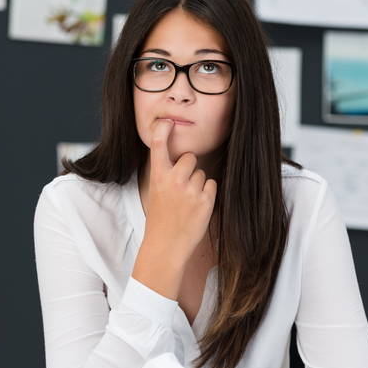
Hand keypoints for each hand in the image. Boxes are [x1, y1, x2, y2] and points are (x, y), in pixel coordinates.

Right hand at [131, 120, 216, 299]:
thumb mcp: (156, 192)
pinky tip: (196, 207)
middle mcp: (173, 180)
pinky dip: (207, 195)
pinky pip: (211, 185)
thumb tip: (183, 158)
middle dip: (189, 167)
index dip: (163, 129)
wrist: (166, 246)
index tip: (167, 121)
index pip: (158, 145)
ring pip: (202, 173)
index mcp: (157, 176)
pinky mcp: (205, 200)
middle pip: (190, 157)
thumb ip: (166, 173)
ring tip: (187, 202)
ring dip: (198, 184)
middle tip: (181, 186)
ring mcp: (190, 190)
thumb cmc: (161, 219)